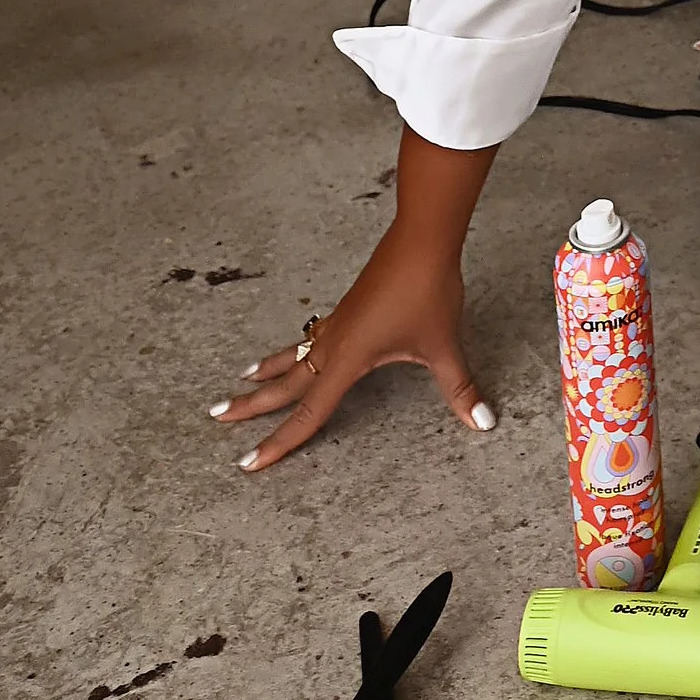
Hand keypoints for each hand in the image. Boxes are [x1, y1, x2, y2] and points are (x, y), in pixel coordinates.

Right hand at [209, 128, 497, 471]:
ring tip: (239, 383)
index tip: (248, 462)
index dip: (279, 441)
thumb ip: (459, 387)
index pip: (308, 412)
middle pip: (285, 383)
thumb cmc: (428, 290)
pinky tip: (297, 347)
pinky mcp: (348, 308)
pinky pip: (309, 338)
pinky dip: (292, 349)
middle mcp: (333, 344)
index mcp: (347, 359)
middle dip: (252, 406)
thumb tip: (483, 422)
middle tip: (216, 418)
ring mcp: (338, 323)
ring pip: (293, 356)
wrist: (421, 237)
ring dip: (266, 373)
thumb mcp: (443, 345)